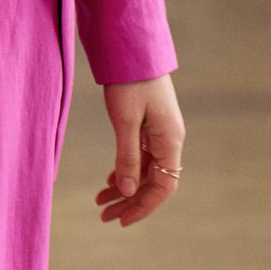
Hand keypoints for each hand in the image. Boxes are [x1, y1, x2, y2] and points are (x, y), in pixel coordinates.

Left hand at [95, 72, 184, 226]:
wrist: (132, 49)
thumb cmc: (130, 82)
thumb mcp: (125, 121)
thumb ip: (127, 157)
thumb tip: (128, 191)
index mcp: (170, 141)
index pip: (163, 187)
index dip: (143, 207)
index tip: (121, 220)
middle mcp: (169, 140)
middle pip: (153, 183)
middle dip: (130, 201)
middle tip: (103, 216)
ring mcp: (160, 133)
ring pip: (145, 171)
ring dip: (125, 187)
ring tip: (100, 201)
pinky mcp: (149, 126)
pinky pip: (141, 157)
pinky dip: (125, 169)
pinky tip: (110, 179)